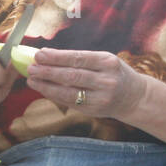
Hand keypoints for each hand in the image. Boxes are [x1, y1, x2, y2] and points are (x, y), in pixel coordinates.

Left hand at [25, 48, 148, 120]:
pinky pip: (70, 102)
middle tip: (31, 68)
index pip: (78, 58)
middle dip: (48, 71)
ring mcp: (101, 97)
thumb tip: (47, 55)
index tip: (39, 54)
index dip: (57, 57)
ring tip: (32, 80)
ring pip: (69, 92)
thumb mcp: (104, 61)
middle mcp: (106, 80)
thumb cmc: (113, 73)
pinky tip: (43, 89)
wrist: (134, 97)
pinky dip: (54, 95)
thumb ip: (80, 59)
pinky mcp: (94, 110)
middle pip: (72, 76)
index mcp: (108, 62)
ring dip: (47, 86)